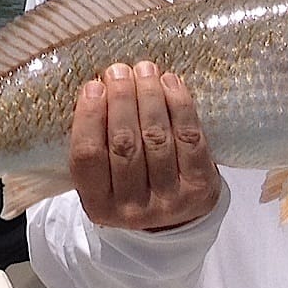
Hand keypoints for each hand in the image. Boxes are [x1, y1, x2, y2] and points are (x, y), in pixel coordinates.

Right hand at [68, 61, 220, 230]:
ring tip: (144, 70)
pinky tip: (170, 83)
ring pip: (157, 137)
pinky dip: (180, 106)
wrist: (178, 217)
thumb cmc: (132, 184)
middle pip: (124, 144)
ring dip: (149, 96)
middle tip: (119, 70)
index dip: (89, 117)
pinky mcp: (200, 188)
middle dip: (121, 99)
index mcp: (98, 206)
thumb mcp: (103, 177)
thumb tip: (98, 86)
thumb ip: (95, 142)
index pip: (87, 157)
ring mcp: (169, 201)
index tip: (93, 86)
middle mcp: (133, 210)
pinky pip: (189, 138)